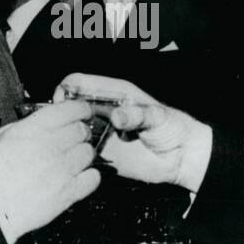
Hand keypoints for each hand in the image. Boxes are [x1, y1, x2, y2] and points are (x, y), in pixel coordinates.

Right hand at [0, 100, 100, 243]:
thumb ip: (19, 128)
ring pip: (89, 153)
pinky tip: (80, 177)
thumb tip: (34, 123)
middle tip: (74, 137)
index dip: (81, 109)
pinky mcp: (68, 192)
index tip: (83, 111)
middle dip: (80, 131)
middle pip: (82, 131)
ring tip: (73, 159)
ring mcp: (62, 169)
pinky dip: (90, 176)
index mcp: (34, 129)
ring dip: (83, 153)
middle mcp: (51, 146)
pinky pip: (93, 179)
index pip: (71, 109)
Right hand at [53, 73, 212, 192]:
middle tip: (67, 130)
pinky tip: (80, 160)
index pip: (78, 83)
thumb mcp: (158, 117)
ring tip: (72, 147)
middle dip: (62, 117)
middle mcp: (102, 112)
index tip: (63, 104)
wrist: (181, 157)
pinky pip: (81, 153)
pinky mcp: (102, 153)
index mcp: (112, 94)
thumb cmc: (173, 127)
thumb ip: (138, 115)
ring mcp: (100, 132)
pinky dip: (77, 156)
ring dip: (67, 138)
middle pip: (69, 107)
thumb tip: (118, 117)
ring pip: (71, 131)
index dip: (66, 89)